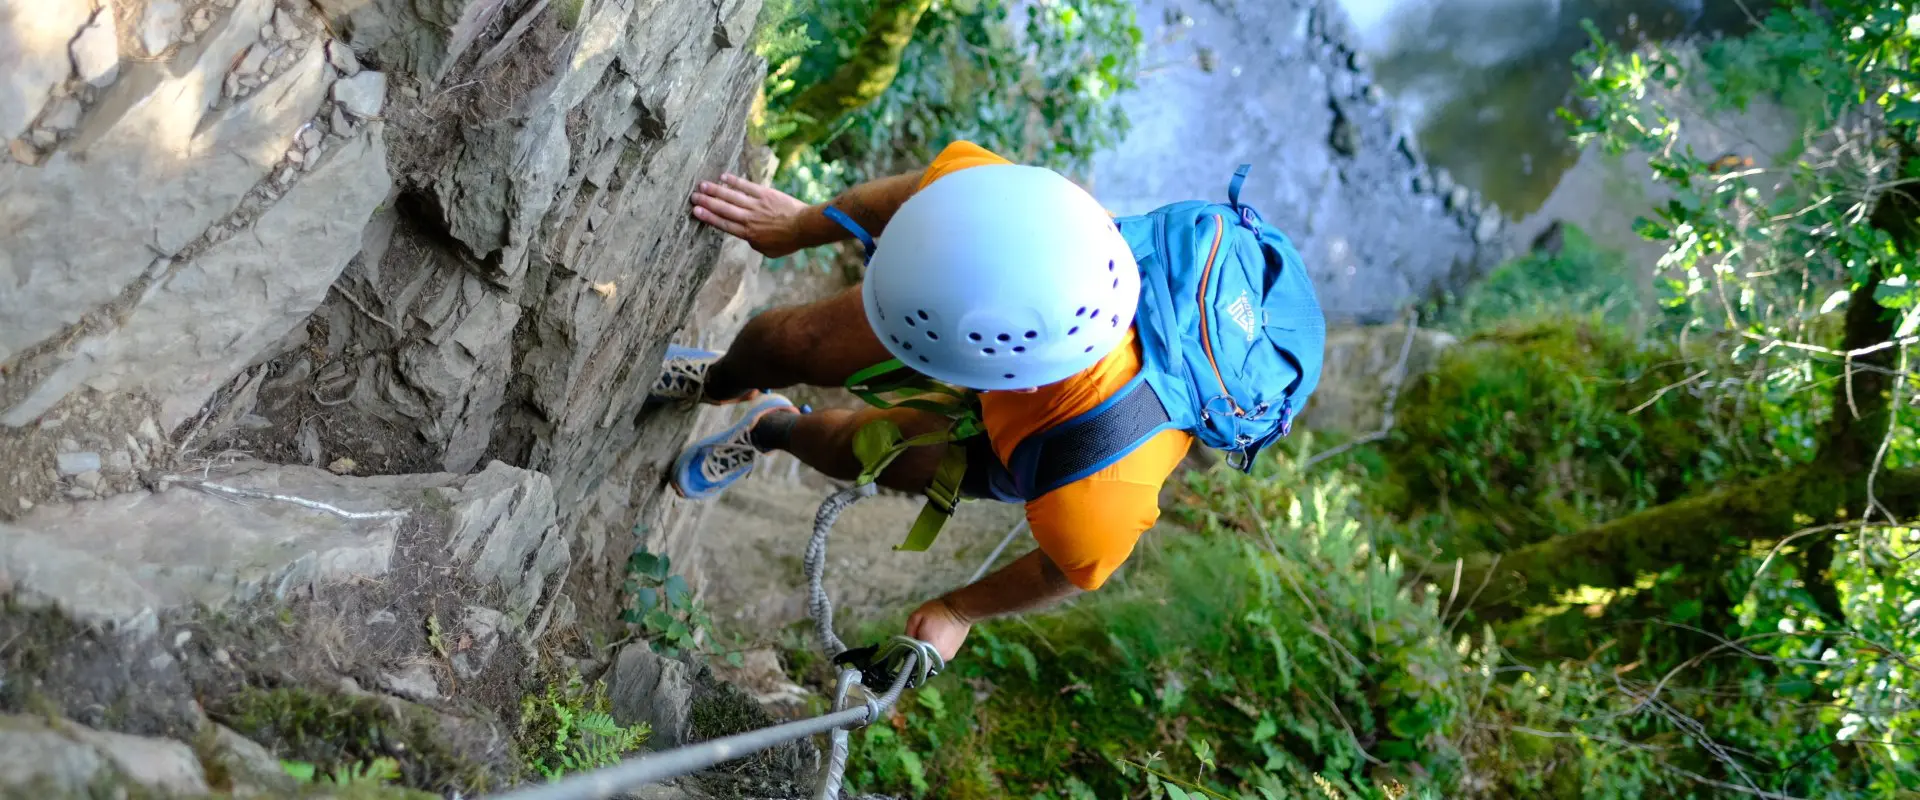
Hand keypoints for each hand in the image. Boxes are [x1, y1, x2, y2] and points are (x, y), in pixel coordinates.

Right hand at [690, 173, 809, 257]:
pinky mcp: (765, 194)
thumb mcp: (768, 251)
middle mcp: (749, 218)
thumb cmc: (788, 242)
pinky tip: (723, 176)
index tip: (696, 211)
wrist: (804, 227)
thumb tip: (748, 237)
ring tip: (702, 185)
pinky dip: (734, 181)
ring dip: (716, 190)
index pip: (723, 224)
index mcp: (748, 234)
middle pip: (723, 209)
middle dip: (706, 202)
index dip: (708, 217)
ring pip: (732, 196)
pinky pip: (746, 186)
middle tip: (693, 196)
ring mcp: (756, 205)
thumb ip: (754, 243)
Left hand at [905, 598, 971, 661]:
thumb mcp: (917, 616)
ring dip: (928, 651)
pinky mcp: (953, 654)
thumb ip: (908, 631)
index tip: (907, 649)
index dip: (909, 658)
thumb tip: (906, 644)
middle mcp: (939, 656)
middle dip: (919, 652)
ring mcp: (947, 657)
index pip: (915, 664)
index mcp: (929, 647)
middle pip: (923, 661)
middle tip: (919, 638)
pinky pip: (939, 655)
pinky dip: (936, 650)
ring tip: (930, 637)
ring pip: (931, 659)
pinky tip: (937, 638)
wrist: (961, 609)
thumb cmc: (937, 610)